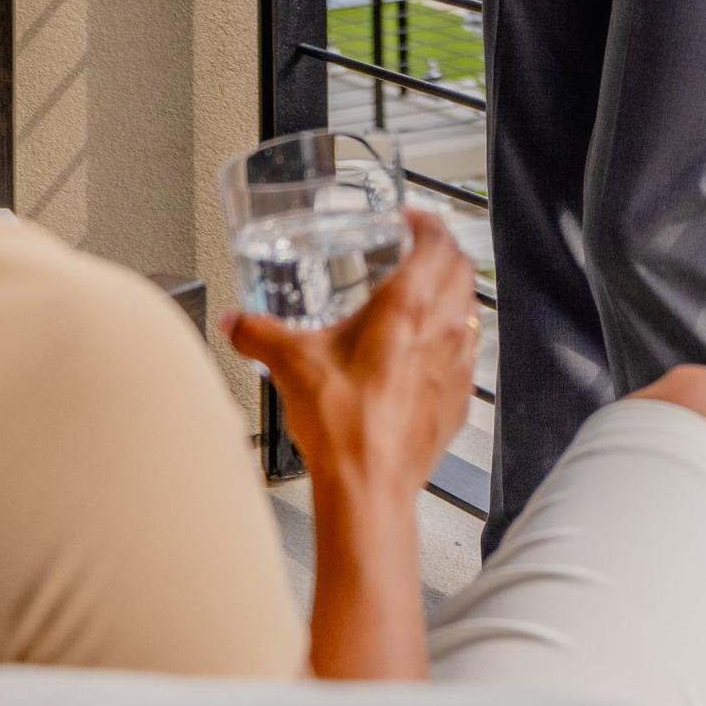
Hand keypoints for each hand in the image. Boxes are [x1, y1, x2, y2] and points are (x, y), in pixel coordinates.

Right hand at [226, 210, 476, 500]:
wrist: (370, 487)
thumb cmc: (344, 426)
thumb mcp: (290, 365)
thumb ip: (258, 333)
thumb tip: (237, 322)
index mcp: (410, 306)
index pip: (439, 241)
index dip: (429, 222)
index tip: (413, 219)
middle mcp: (444, 329)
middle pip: (462, 269)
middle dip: (442, 252)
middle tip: (419, 250)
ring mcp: (459, 366)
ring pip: (469, 310)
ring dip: (452, 294)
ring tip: (424, 298)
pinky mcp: (460, 401)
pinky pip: (467, 355)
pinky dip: (452, 341)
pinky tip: (426, 354)